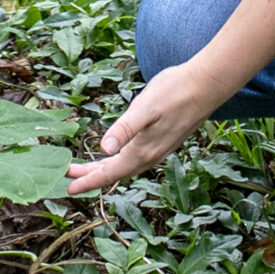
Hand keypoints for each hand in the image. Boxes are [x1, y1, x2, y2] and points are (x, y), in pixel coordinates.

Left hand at [66, 61, 222, 194]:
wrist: (207, 85)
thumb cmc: (175, 91)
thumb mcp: (145, 107)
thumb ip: (124, 129)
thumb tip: (103, 149)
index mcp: (143, 150)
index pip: (110, 173)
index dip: (88, 181)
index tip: (68, 188)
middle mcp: (150, 155)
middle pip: (115, 172)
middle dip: (91, 176)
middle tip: (67, 175)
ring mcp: (158, 149)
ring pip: (125, 166)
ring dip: (104, 169)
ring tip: (85, 169)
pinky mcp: (162, 141)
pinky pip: (134, 159)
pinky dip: (118, 161)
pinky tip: (115, 154)